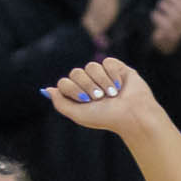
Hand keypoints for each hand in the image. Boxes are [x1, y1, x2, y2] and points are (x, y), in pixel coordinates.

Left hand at [45, 57, 160, 133]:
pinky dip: (113, 75)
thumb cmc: (107, 118)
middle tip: (99, 98)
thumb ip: (60, 103)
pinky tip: (120, 86)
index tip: (85, 100)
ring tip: (112, 94)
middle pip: (76, 72)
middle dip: (87, 86)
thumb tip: (47, 89)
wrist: (133, 115)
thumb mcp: (78, 114)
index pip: (64, 82)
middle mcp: (90, 83)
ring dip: (101, 82)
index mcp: (80, 94)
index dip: (72, 89)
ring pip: (91, 66)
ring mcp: (104, 75)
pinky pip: (107, 62)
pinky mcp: (118, 68)